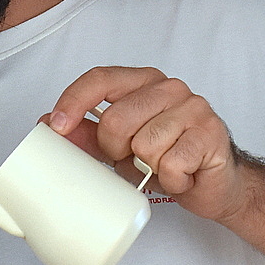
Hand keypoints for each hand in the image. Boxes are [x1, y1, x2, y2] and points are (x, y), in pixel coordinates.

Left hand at [46, 67, 245, 222]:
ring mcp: (194, 107)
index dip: (74, 101)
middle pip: (116, 120)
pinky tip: (183, 175)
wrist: (214, 185)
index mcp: (143, 83)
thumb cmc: (167, 160)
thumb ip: (87, 134)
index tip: (58, 128)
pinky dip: (172, 179)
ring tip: (163, 167)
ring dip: (149, 169)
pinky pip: (171, 163)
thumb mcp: (119, 148)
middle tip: (137, 160)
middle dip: (118, 151)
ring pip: (144, 145)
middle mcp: (169, 88)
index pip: (100, 78)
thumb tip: (50, 124)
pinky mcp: (210, 132)